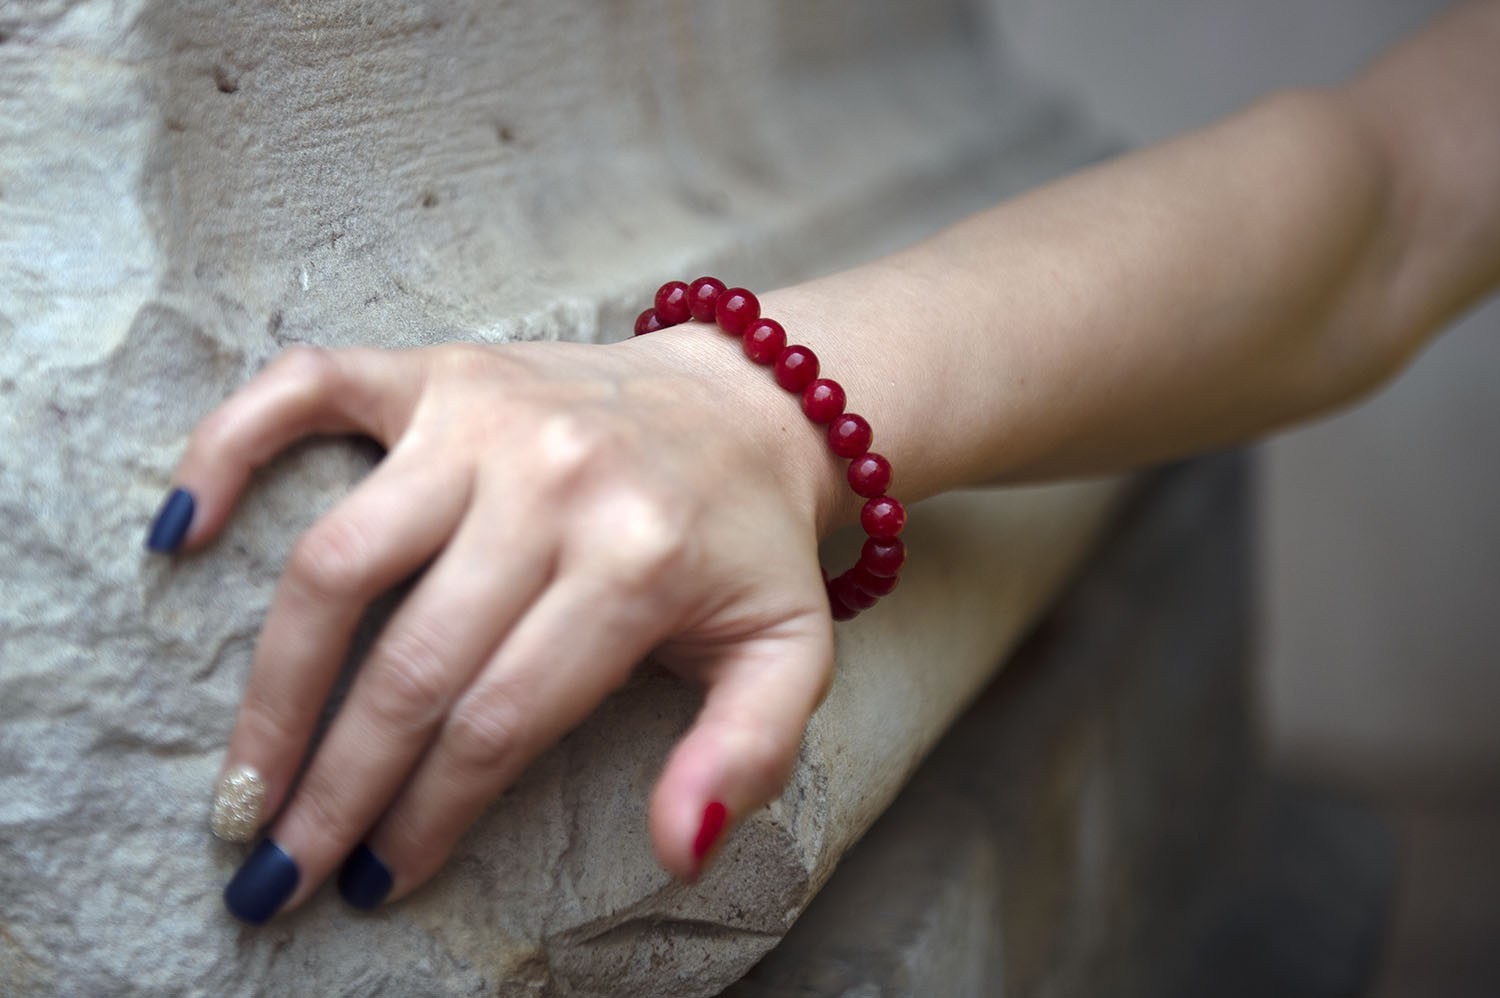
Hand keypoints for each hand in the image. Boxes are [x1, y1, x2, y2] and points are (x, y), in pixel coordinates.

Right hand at [157, 330, 835, 922]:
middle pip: (410, 662)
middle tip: (274, 873)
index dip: (428, 817)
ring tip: (237, 784)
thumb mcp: (790, 654)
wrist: (750, 404)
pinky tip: (180, 535)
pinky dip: (227, 449)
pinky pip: (303, 390)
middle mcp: (548, 483)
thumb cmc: (748, 543)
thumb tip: (681, 847)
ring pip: (336, 561)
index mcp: (636, 563)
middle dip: (334, 787)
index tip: (376, 881)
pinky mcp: (437, 370)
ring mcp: (481, 416)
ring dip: (272, 685)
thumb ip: (750, 750)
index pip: (499, 720)